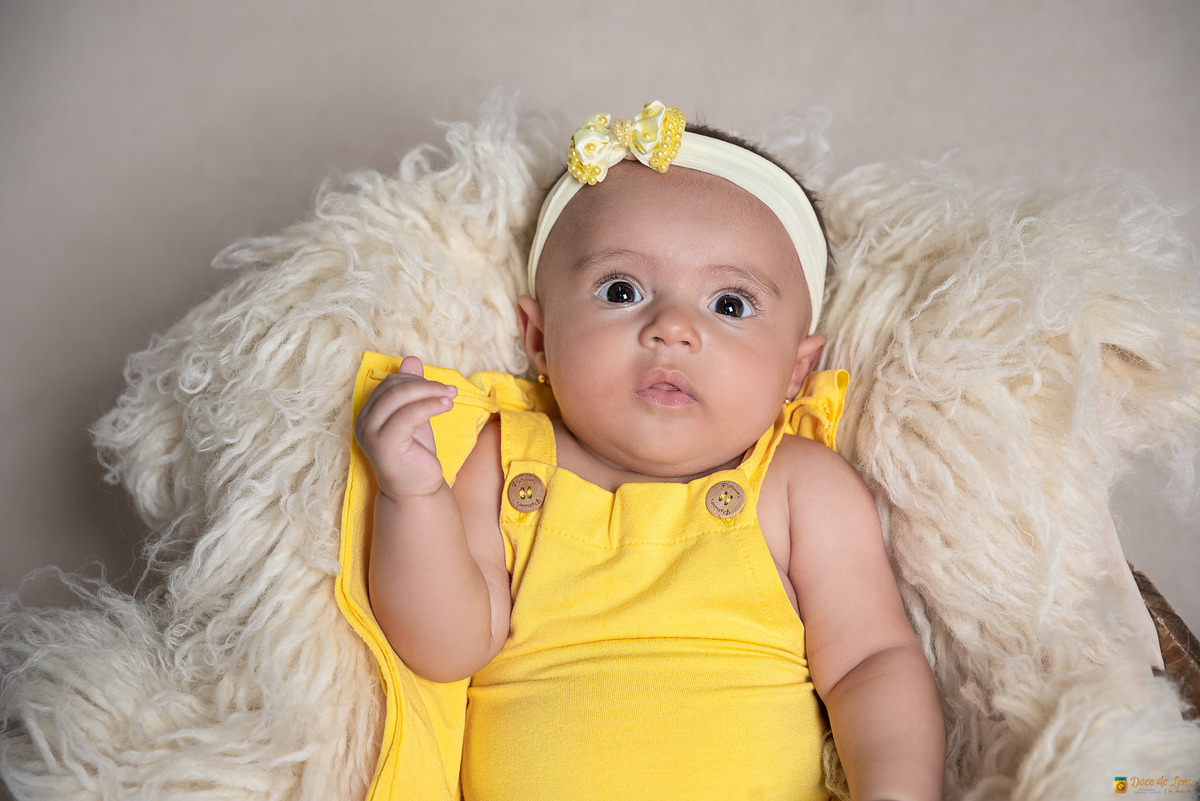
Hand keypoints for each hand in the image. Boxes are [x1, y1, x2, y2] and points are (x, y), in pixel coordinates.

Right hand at [354, 356, 456, 499]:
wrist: (417, 490)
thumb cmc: (416, 454)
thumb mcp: (416, 416)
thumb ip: (412, 390)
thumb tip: (411, 359)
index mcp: (368, 413)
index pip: (389, 384)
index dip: (414, 380)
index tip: (440, 386)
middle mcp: (363, 422)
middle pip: (393, 388)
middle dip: (424, 385)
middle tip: (450, 389)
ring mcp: (370, 433)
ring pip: (399, 398)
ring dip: (429, 392)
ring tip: (451, 396)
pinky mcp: (383, 444)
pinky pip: (407, 416)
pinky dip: (429, 406)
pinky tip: (446, 406)